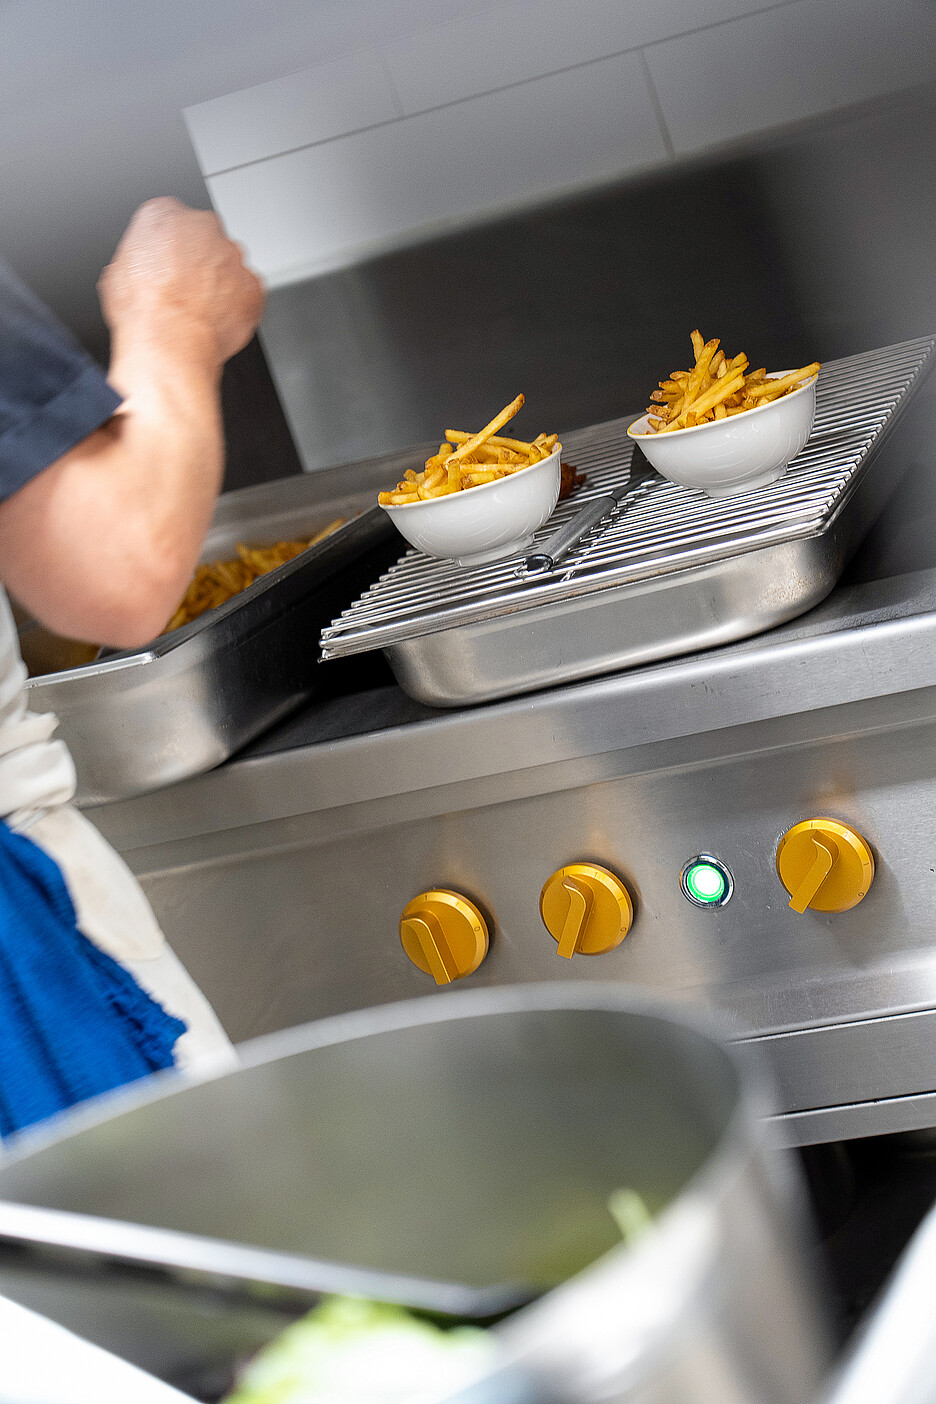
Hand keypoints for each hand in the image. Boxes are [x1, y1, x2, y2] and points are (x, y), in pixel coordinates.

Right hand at [98, 198, 264, 367]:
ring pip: (228, 265)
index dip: (169, 249)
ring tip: (199, 311)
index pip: (170, 221)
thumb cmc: (143, 309)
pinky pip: (248, 293)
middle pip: (204, 240)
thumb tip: (139, 271)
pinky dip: (238, 306)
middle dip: (198, 262)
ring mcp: (231, 255)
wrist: (169, 341)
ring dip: (219, 283)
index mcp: (162, 215)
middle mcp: (201, 227)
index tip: (167, 267)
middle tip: (185, 291)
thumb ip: (137, 258)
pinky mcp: (252, 284)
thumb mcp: (117, 273)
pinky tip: (217, 321)